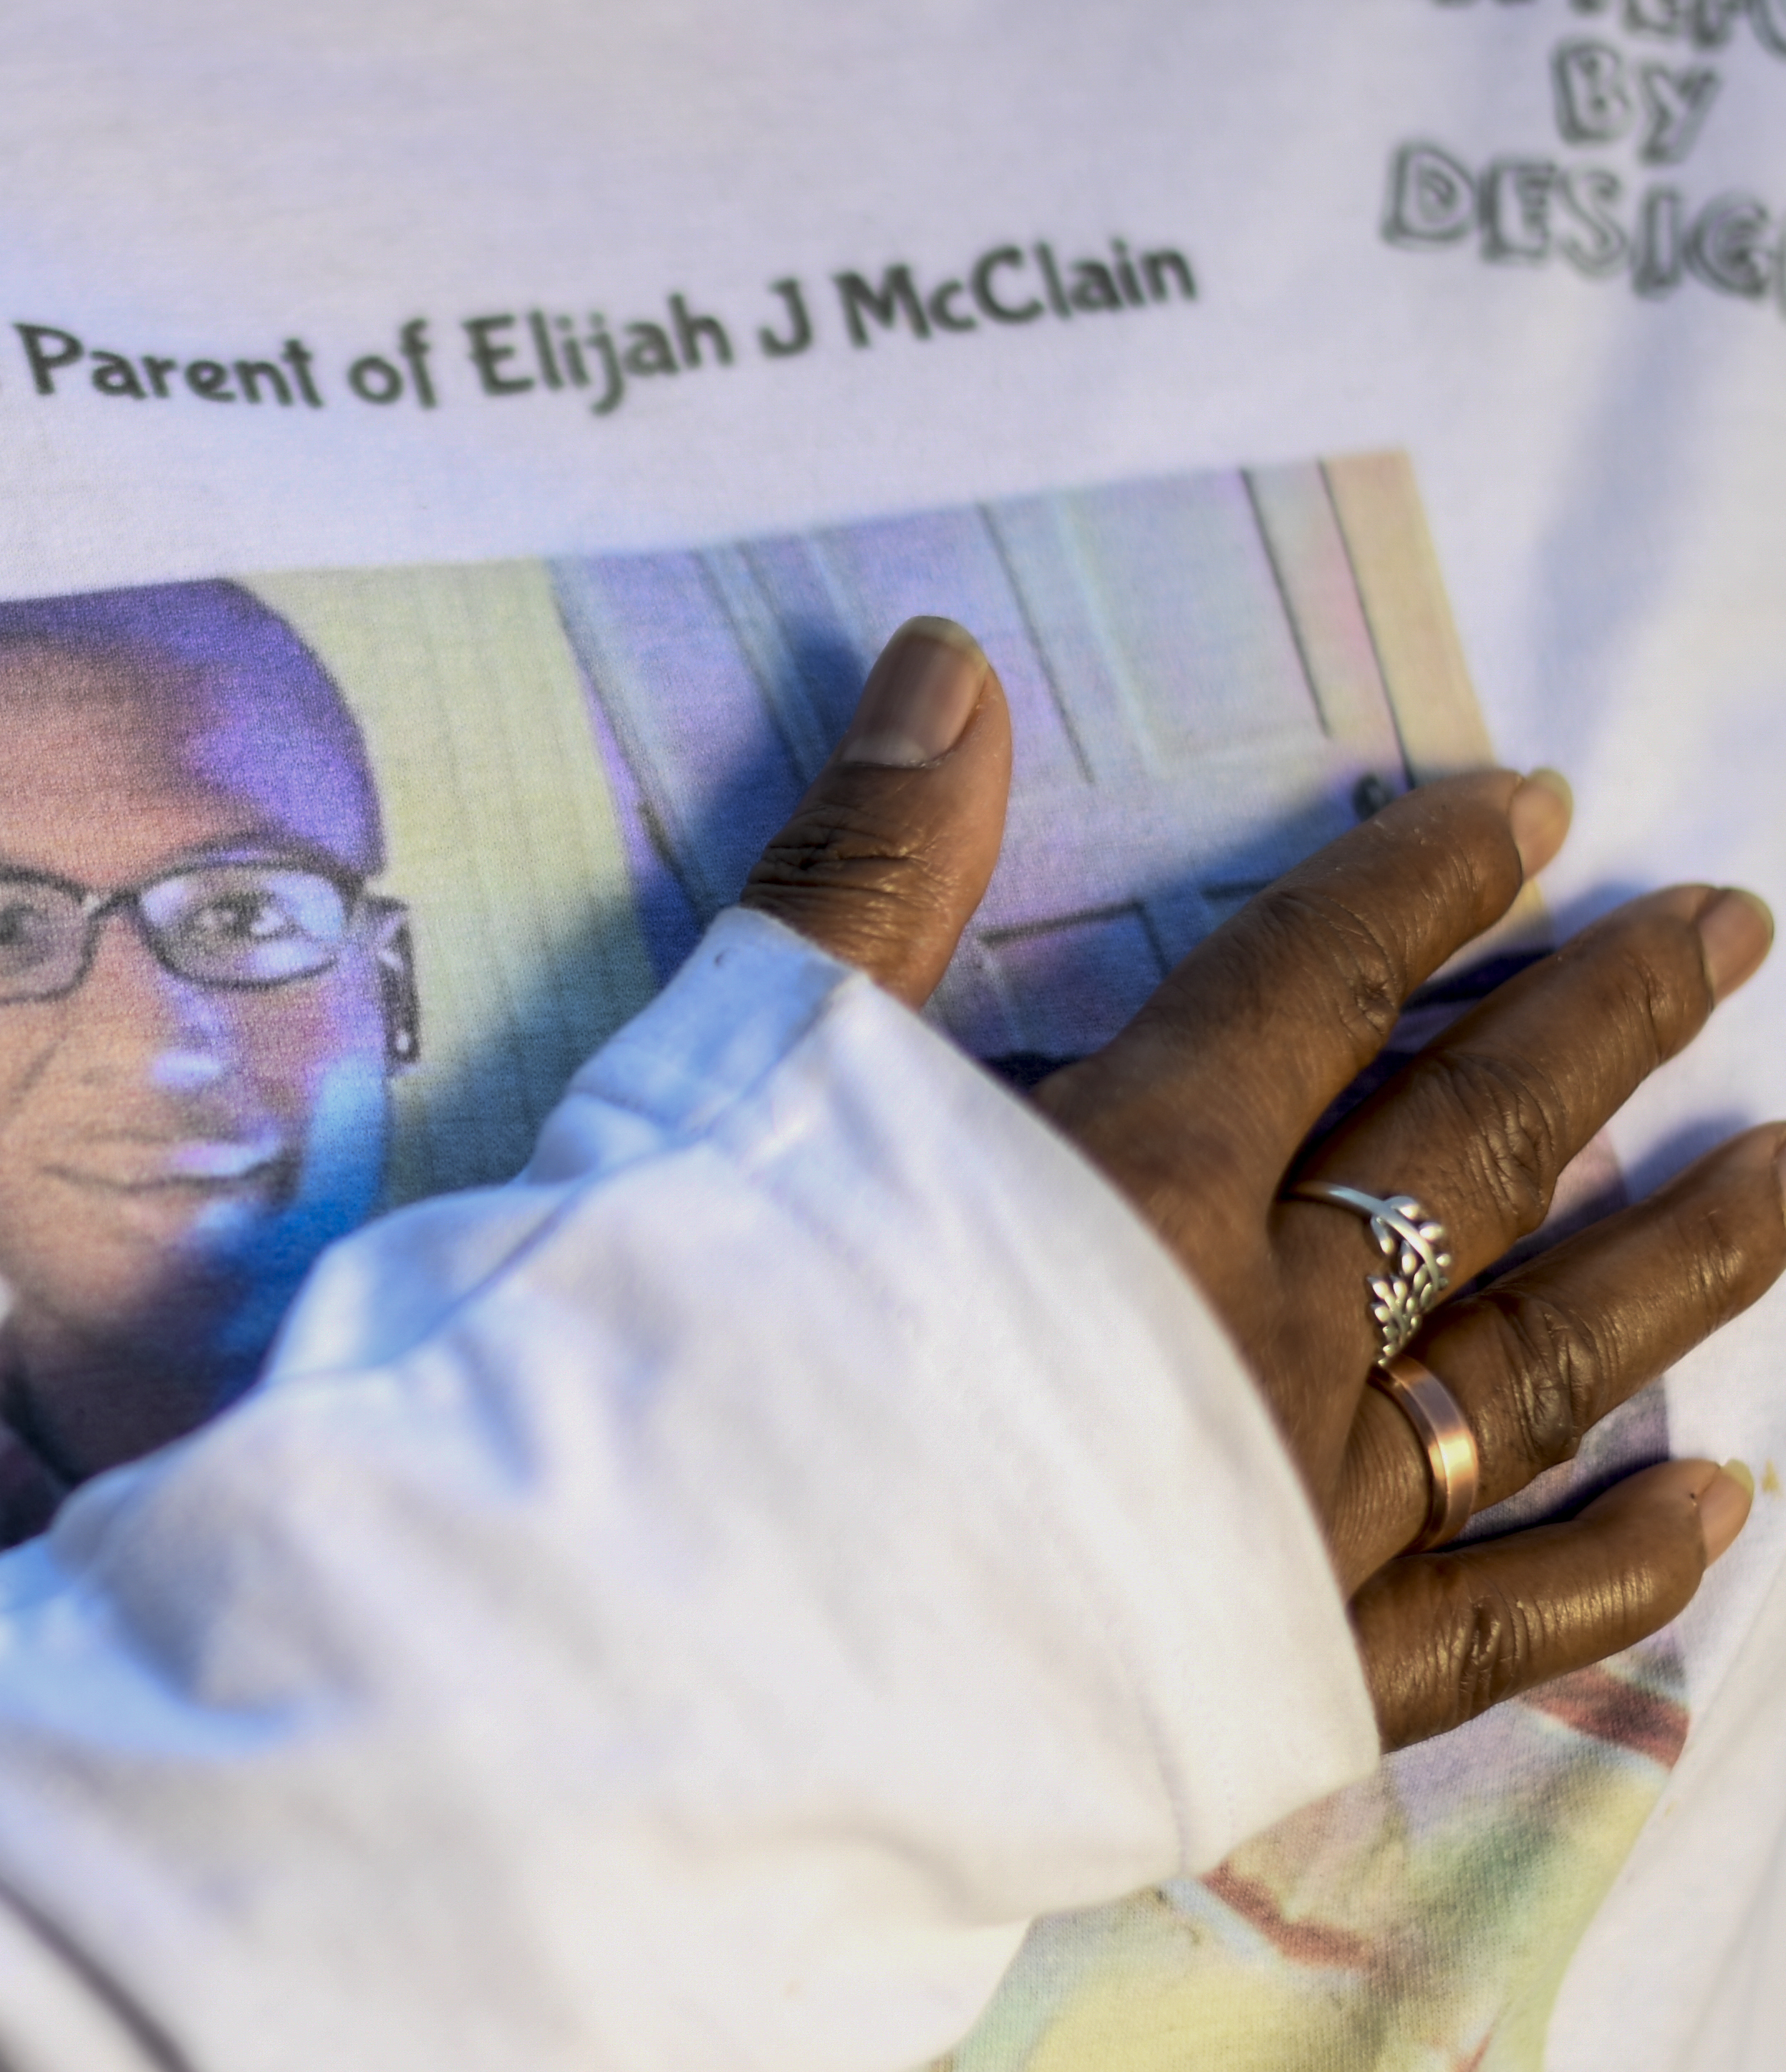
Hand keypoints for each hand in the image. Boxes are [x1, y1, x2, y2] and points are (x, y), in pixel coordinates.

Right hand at [741, 617, 1783, 1749]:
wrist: (665, 1650)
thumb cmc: (688, 1345)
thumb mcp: (759, 1070)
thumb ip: (869, 872)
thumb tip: (946, 662)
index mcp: (1139, 1175)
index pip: (1319, 987)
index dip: (1426, 884)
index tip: (1532, 814)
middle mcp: (1263, 1333)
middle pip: (1473, 1156)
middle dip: (1604, 1027)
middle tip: (1728, 935)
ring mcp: (1302, 1518)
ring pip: (1539, 1369)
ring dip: (1678, 1264)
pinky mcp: (1293, 1683)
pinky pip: (1500, 1620)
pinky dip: (1618, 1563)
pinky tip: (1720, 1505)